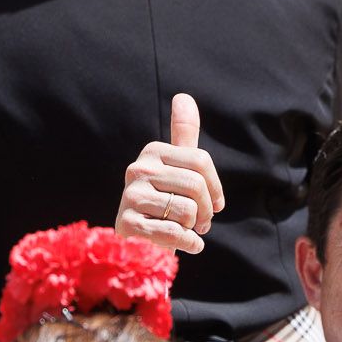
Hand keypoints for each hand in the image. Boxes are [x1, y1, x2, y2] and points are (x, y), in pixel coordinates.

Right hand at [116, 92, 224, 255]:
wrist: (139, 242)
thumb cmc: (163, 203)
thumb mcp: (175, 168)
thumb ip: (183, 135)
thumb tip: (183, 96)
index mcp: (152, 152)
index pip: (200, 161)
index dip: (215, 188)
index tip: (216, 205)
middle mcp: (137, 169)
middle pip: (195, 185)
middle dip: (205, 211)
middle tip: (200, 223)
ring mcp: (129, 196)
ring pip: (186, 210)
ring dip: (192, 228)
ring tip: (181, 229)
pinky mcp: (126, 225)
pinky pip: (174, 233)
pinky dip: (187, 244)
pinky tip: (184, 245)